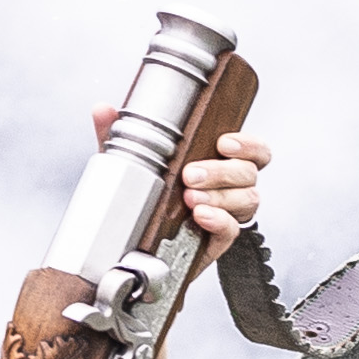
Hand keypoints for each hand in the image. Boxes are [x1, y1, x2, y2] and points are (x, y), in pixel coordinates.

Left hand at [100, 106, 269, 259]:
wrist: (132, 248)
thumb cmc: (143, 201)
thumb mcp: (129, 163)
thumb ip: (121, 136)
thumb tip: (104, 110)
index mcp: (218, 162)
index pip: (254, 150)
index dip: (248, 144)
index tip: (224, 143)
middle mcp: (229, 187)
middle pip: (249, 173)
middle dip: (221, 171)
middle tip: (190, 174)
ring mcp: (227, 214)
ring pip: (247, 199)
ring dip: (219, 196)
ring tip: (190, 198)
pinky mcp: (219, 241)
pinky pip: (233, 229)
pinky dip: (219, 220)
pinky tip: (200, 216)